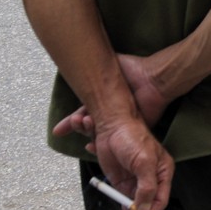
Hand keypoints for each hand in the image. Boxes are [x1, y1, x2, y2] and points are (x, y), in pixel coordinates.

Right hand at [53, 53, 172, 144]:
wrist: (153, 79)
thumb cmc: (136, 70)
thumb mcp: (110, 65)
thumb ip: (95, 67)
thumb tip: (80, 63)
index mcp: (106, 99)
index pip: (84, 112)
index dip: (70, 121)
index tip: (58, 130)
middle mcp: (112, 112)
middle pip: (88, 125)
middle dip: (76, 126)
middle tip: (72, 123)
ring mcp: (121, 122)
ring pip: (98, 134)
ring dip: (86, 132)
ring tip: (83, 123)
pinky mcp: (131, 131)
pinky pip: (113, 142)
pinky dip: (100, 146)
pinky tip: (91, 144)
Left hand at [83, 114, 173, 209]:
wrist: (112, 126)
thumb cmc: (132, 137)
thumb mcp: (143, 160)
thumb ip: (146, 186)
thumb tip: (143, 209)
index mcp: (163, 173)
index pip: (161, 200)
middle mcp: (152, 180)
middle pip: (150, 208)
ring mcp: (137, 184)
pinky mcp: (124, 185)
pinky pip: (126, 206)